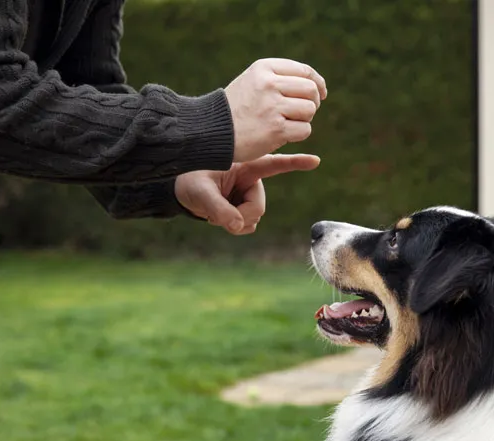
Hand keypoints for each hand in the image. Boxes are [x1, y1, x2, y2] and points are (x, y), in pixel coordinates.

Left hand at [175, 153, 319, 234]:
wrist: (178, 190)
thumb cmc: (187, 180)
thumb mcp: (199, 192)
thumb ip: (218, 209)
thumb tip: (237, 226)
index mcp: (245, 166)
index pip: (274, 164)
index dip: (295, 163)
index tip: (316, 160)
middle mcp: (250, 180)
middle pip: (258, 207)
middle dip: (240, 217)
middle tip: (217, 217)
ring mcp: (248, 194)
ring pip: (253, 218)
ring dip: (235, 222)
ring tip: (214, 212)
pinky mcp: (243, 207)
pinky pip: (247, 224)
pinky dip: (234, 226)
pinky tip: (219, 218)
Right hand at [225, 58, 327, 162]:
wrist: (212, 131)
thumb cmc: (236, 109)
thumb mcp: (253, 82)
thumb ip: (279, 78)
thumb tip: (317, 86)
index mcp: (264, 68)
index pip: (305, 71)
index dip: (318, 83)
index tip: (321, 94)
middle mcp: (268, 84)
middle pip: (311, 90)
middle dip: (313, 103)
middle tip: (302, 113)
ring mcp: (272, 107)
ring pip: (309, 110)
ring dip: (304, 120)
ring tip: (287, 123)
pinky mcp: (275, 129)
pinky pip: (305, 130)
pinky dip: (298, 134)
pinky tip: (282, 135)